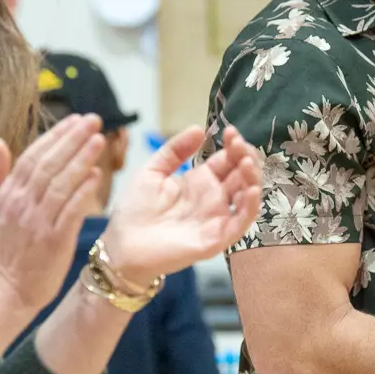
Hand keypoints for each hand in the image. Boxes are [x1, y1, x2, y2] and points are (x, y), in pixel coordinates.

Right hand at [0, 112, 107, 311]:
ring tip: (99, 140)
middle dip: (72, 139)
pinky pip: (70, 212)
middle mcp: (22, 204)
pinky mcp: (53, 241)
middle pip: (49, 165)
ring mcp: (38, 222)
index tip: (74, 119)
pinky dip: (82, 193)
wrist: (5, 290)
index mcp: (8, 194)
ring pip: (61, 184)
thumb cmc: (0, 250)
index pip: (32, 157)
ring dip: (81, 160)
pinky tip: (96, 176)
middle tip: (94, 119)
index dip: (54, 136)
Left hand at [96, 125, 262, 284]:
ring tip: (246, 161)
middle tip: (239, 144)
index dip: (233, 146)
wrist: (122, 245)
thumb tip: (198, 128)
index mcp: (200, 182)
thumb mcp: (152, 171)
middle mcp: (213, 199)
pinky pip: (241, 223)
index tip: (231, 131)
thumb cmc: (134, 211)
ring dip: (252, 178)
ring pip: (246, 197)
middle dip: (245, 157)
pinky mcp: (217, 238)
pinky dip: (250, 206)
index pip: (227, 160)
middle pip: (241, 175)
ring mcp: (217, 218)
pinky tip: (251, 189)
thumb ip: (174, 151)